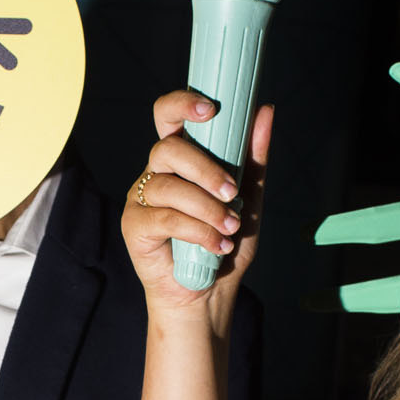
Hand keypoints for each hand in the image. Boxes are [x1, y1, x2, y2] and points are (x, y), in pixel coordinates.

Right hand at [122, 91, 272, 321]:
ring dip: (206, 207)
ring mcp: (141, 199)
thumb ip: (254, 157)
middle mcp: (156, 173)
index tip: (211, 109)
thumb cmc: (224, 244)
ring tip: (231, 227)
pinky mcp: (134, 226)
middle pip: (168, 149)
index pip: (168, 117)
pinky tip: (218, 244)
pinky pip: (164, 218)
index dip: (182, 104)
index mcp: (180, 159)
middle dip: (205, 169)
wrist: (208, 295)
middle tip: (232, 192)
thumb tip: (265, 109)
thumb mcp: (249, 199)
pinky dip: (197, 231)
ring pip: (168, 187)